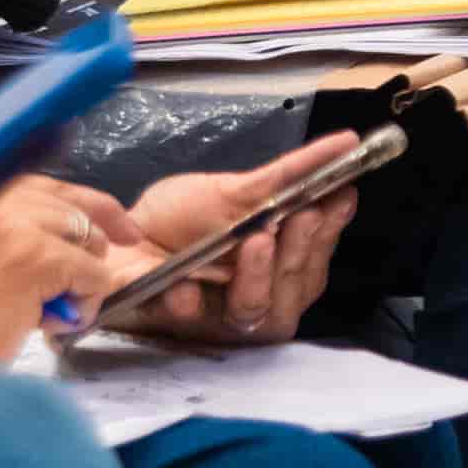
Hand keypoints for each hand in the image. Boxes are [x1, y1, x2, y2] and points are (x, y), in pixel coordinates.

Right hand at [0, 173, 150, 374]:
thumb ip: (24, 236)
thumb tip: (92, 232)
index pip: (56, 187)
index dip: (96, 208)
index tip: (126, 232)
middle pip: (81, 213)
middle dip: (91, 253)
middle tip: (71, 294)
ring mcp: (15, 226)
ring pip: (91, 245)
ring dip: (83, 284)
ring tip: (46, 314)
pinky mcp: (34, 258)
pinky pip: (93, 276)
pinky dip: (83, 305)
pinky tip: (49, 324)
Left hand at [121, 136, 367, 345]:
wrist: (121, 238)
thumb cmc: (184, 218)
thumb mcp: (238, 190)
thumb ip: (289, 177)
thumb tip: (347, 146)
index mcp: (277, 273)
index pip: (315, 260)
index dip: (328, 233)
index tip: (338, 196)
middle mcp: (256, 300)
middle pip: (291, 290)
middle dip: (299, 251)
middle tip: (303, 214)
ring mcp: (217, 317)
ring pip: (252, 310)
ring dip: (257, 276)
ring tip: (257, 241)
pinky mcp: (173, 321)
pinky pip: (186, 314)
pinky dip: (188, 301)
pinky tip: (185, 287)